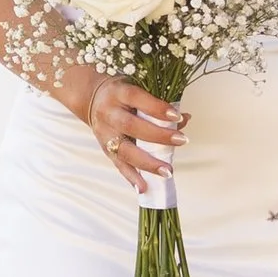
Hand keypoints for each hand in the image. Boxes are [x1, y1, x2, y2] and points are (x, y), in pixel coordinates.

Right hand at [68, 62, 186, 199]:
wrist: (93, 99)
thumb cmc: (122, 94)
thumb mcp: (138, 89)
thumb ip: (160, 103)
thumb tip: (184, 119)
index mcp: (118, 93)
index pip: (137, 98)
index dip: (157, 108)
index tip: (177, 116)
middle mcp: (108, 113)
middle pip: (131, 126)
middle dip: (158, 136)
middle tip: (181, 140)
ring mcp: (105, 133)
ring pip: (124, 150)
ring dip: (147, 163)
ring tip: (167, 171)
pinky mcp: (104, 149)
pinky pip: (118, 165)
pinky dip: (132, 177)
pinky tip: (144, 187)